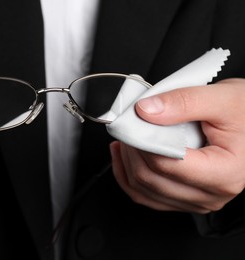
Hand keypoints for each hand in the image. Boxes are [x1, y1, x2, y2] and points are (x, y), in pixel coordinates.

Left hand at [110, 78, 244, 213]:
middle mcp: (210, 194)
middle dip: (131, 150)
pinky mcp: (184, 198)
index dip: (142, 141)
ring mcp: (196, 200)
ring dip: (126, 163)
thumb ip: (183, 102)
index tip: (132, 120)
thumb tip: (145, 111)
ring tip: (125, 138)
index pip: (167, 163)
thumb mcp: (221, 98)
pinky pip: (145, 196)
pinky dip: (128, 176)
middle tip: (126, 125)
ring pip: (143, 191)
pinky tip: (124, 156)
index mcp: (224, 173)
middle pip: (151, 179)